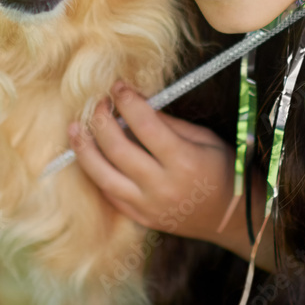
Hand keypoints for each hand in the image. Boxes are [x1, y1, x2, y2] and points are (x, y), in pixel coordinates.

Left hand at [70, 83, 237, 244]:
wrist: (229, 217)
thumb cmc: (221, 170)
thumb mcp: (204, 139)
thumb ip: (168, 124)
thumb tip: (135, 104)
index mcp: (183, 161)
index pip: (145, 125)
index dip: (127, 101)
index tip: (117, 86)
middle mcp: (161, 186)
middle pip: (117, 148)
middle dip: (101, 120)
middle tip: (97, 103)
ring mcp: (147, 206)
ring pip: (102, 176)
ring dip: (84, 149)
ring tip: (75, 128)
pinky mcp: (139, 218)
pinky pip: (108, 194)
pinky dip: (95, 173)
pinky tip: (89, 155)